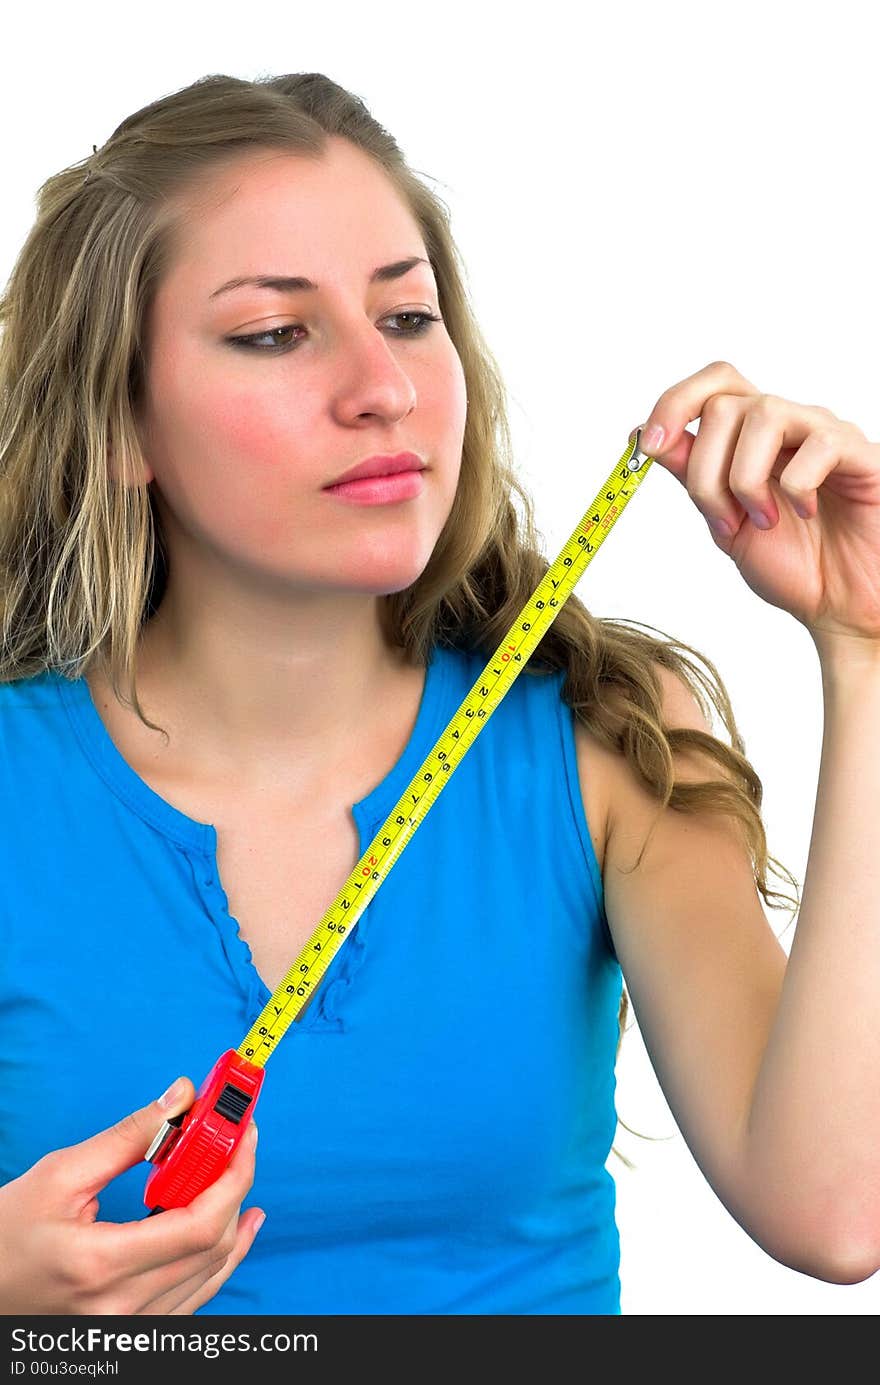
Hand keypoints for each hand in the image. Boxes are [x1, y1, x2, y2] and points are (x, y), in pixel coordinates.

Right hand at [0, 1078, 264, 1314]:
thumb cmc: (5, 1236)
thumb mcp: (59, 1176)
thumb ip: (129, 1137)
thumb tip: (181, 1099)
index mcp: (102, 1265)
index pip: (200, 1225)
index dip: (233, 1175)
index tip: (244, 1133)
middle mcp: (122, 1307)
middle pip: (213, 1246)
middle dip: (236, 1185)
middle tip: (238, 1139)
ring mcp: (130, 1326)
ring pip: (211, 1275)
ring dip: (236, 1221)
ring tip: (243, 1174)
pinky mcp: (132, 1330)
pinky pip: (194, 1297)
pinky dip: (220, 1259)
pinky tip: (236, 1229)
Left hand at [630, 361, 879, 649]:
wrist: (841, 606)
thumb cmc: (794, 565)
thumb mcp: (725, 523)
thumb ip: (693, 479)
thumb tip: (645, 435)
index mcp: (751, 439)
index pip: (712, 385)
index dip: (673, 403)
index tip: (647, 446)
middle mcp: (787, 426)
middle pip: (725, 402)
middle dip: (706, 469)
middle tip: (724, 518)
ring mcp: (823, 433)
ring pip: (764, 414)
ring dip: (746, 478)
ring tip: (764, 520)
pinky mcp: (858, 453)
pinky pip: (817, 444)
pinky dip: (797, 485)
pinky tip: (805, 513)